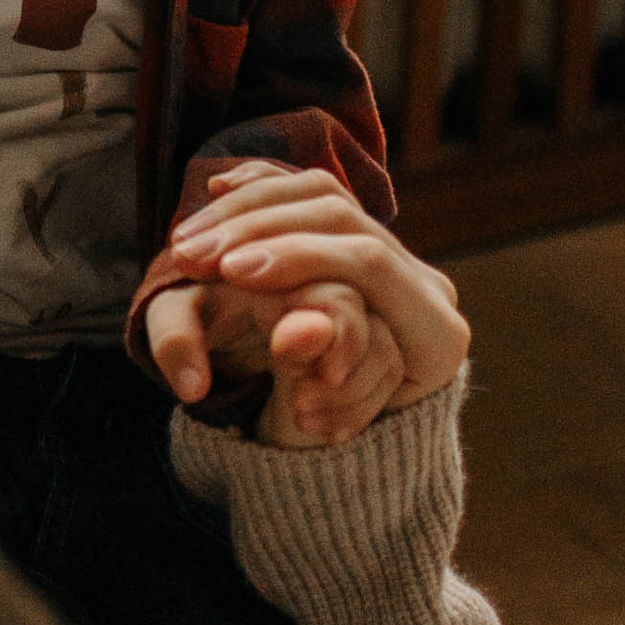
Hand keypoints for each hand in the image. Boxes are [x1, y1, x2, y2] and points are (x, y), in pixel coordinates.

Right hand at [145, 164, 467, 447]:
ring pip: (323, 194)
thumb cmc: (313, 437)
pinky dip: (258, 186)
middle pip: (341, 217)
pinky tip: (215, 190)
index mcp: (437, 336)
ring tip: (187, 238)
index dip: (298, 258)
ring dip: (247, 206)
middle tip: (189, 254)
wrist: (322, 438)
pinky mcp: (359, 239)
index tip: (229, 271)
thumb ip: (308, 371)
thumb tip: (300, 333)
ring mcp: (396, 256)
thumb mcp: (310, 415)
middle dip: (259, 227)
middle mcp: (425, 288)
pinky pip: (309, 189)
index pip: (368, 262)